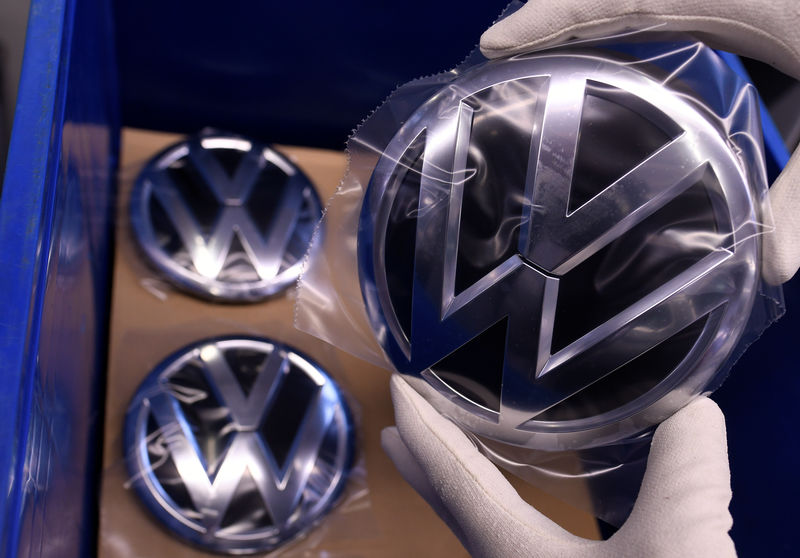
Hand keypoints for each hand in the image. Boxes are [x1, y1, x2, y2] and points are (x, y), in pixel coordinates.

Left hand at [382, 375, 735, 557]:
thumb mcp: (679, 551)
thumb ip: (686, 471)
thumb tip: (695, 407)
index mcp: (512, 554)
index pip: (453, 478)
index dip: (425, 428)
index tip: (400, 390)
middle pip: (451, 506)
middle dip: (424, 464)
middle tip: (397, 428)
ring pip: (479, 528)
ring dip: (461, 487)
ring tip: (450, 456)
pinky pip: (511, 545)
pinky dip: (501, 512)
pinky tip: (526, 515)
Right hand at [480, 0, 799, 284]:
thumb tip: (772, 266)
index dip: (554, 15)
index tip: (496, 44)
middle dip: (559, 20)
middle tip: (505, 63)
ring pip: (646, 0)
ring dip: (594, 27)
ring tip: (547, 70)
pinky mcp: (754, 8)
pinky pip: (677, 13)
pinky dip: (637, 35)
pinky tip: (627, 76)